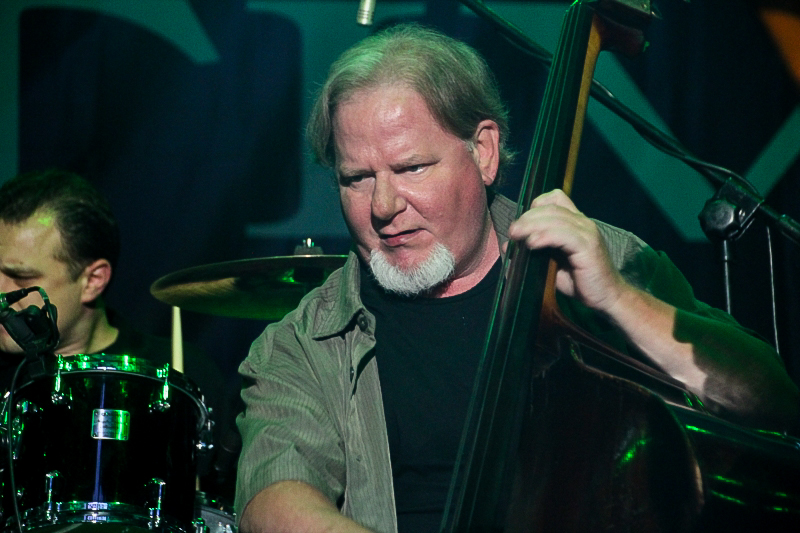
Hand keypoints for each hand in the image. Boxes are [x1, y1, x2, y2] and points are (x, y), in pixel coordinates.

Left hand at [507, 189, 625, 313]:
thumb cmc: (580, 282)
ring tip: (516, 235)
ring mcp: (587, 233)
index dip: (536, 205)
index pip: (557, 199)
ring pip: (555, 219)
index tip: (521, 221)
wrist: (607, 297)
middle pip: (551, 208)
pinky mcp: (588, 246)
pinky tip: (532, 244)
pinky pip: (563, 235)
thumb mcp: (551, 265)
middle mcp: (583, 223)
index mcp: (576, 223)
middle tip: (512, 231)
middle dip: (527, 217)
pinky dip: (544, 236)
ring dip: (531, 225)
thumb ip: (533, 253)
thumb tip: (509, 246)